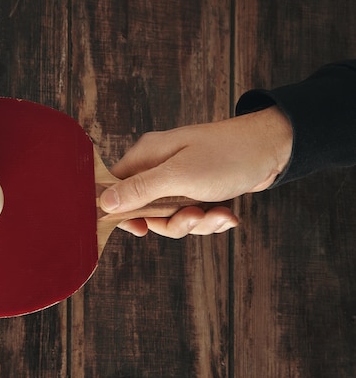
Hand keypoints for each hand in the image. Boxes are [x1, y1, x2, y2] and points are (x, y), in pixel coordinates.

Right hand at [99, 106, 292, 237]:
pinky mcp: (195, 189)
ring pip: (169, 218)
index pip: (114, 188)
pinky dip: (209, 220)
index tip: (141, 228)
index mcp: (146, 156)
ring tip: (217, 214)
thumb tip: (103, 204)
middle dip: (170, 222)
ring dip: (195, 224)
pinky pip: (190, 216)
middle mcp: (158, 167)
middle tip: (192, 217)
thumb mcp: (179, 176)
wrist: (273, 149)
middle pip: (143, 210)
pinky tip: (227, 213)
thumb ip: (140, 190)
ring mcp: (178, 179)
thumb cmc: (227, 156)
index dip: (121, 212)